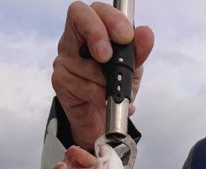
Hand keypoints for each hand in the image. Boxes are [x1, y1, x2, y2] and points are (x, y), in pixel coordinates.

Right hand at [52, 2, 153, 150]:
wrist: (102, 120)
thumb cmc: (113, 86)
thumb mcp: (133, 68)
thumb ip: (139, 51)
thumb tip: (145, 34)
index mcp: (95, 27)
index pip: (97, 9)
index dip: (111, 19)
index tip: (126, 37)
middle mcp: (76, 37)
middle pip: (78, 15)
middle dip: (97, 34)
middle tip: (107, 56)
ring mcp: (65, 57)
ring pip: (84, 59)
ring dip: (105, 80)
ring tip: (112, 91)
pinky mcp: (59, 79)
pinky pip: (81, 83)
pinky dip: (98, 95)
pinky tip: (103, 100)